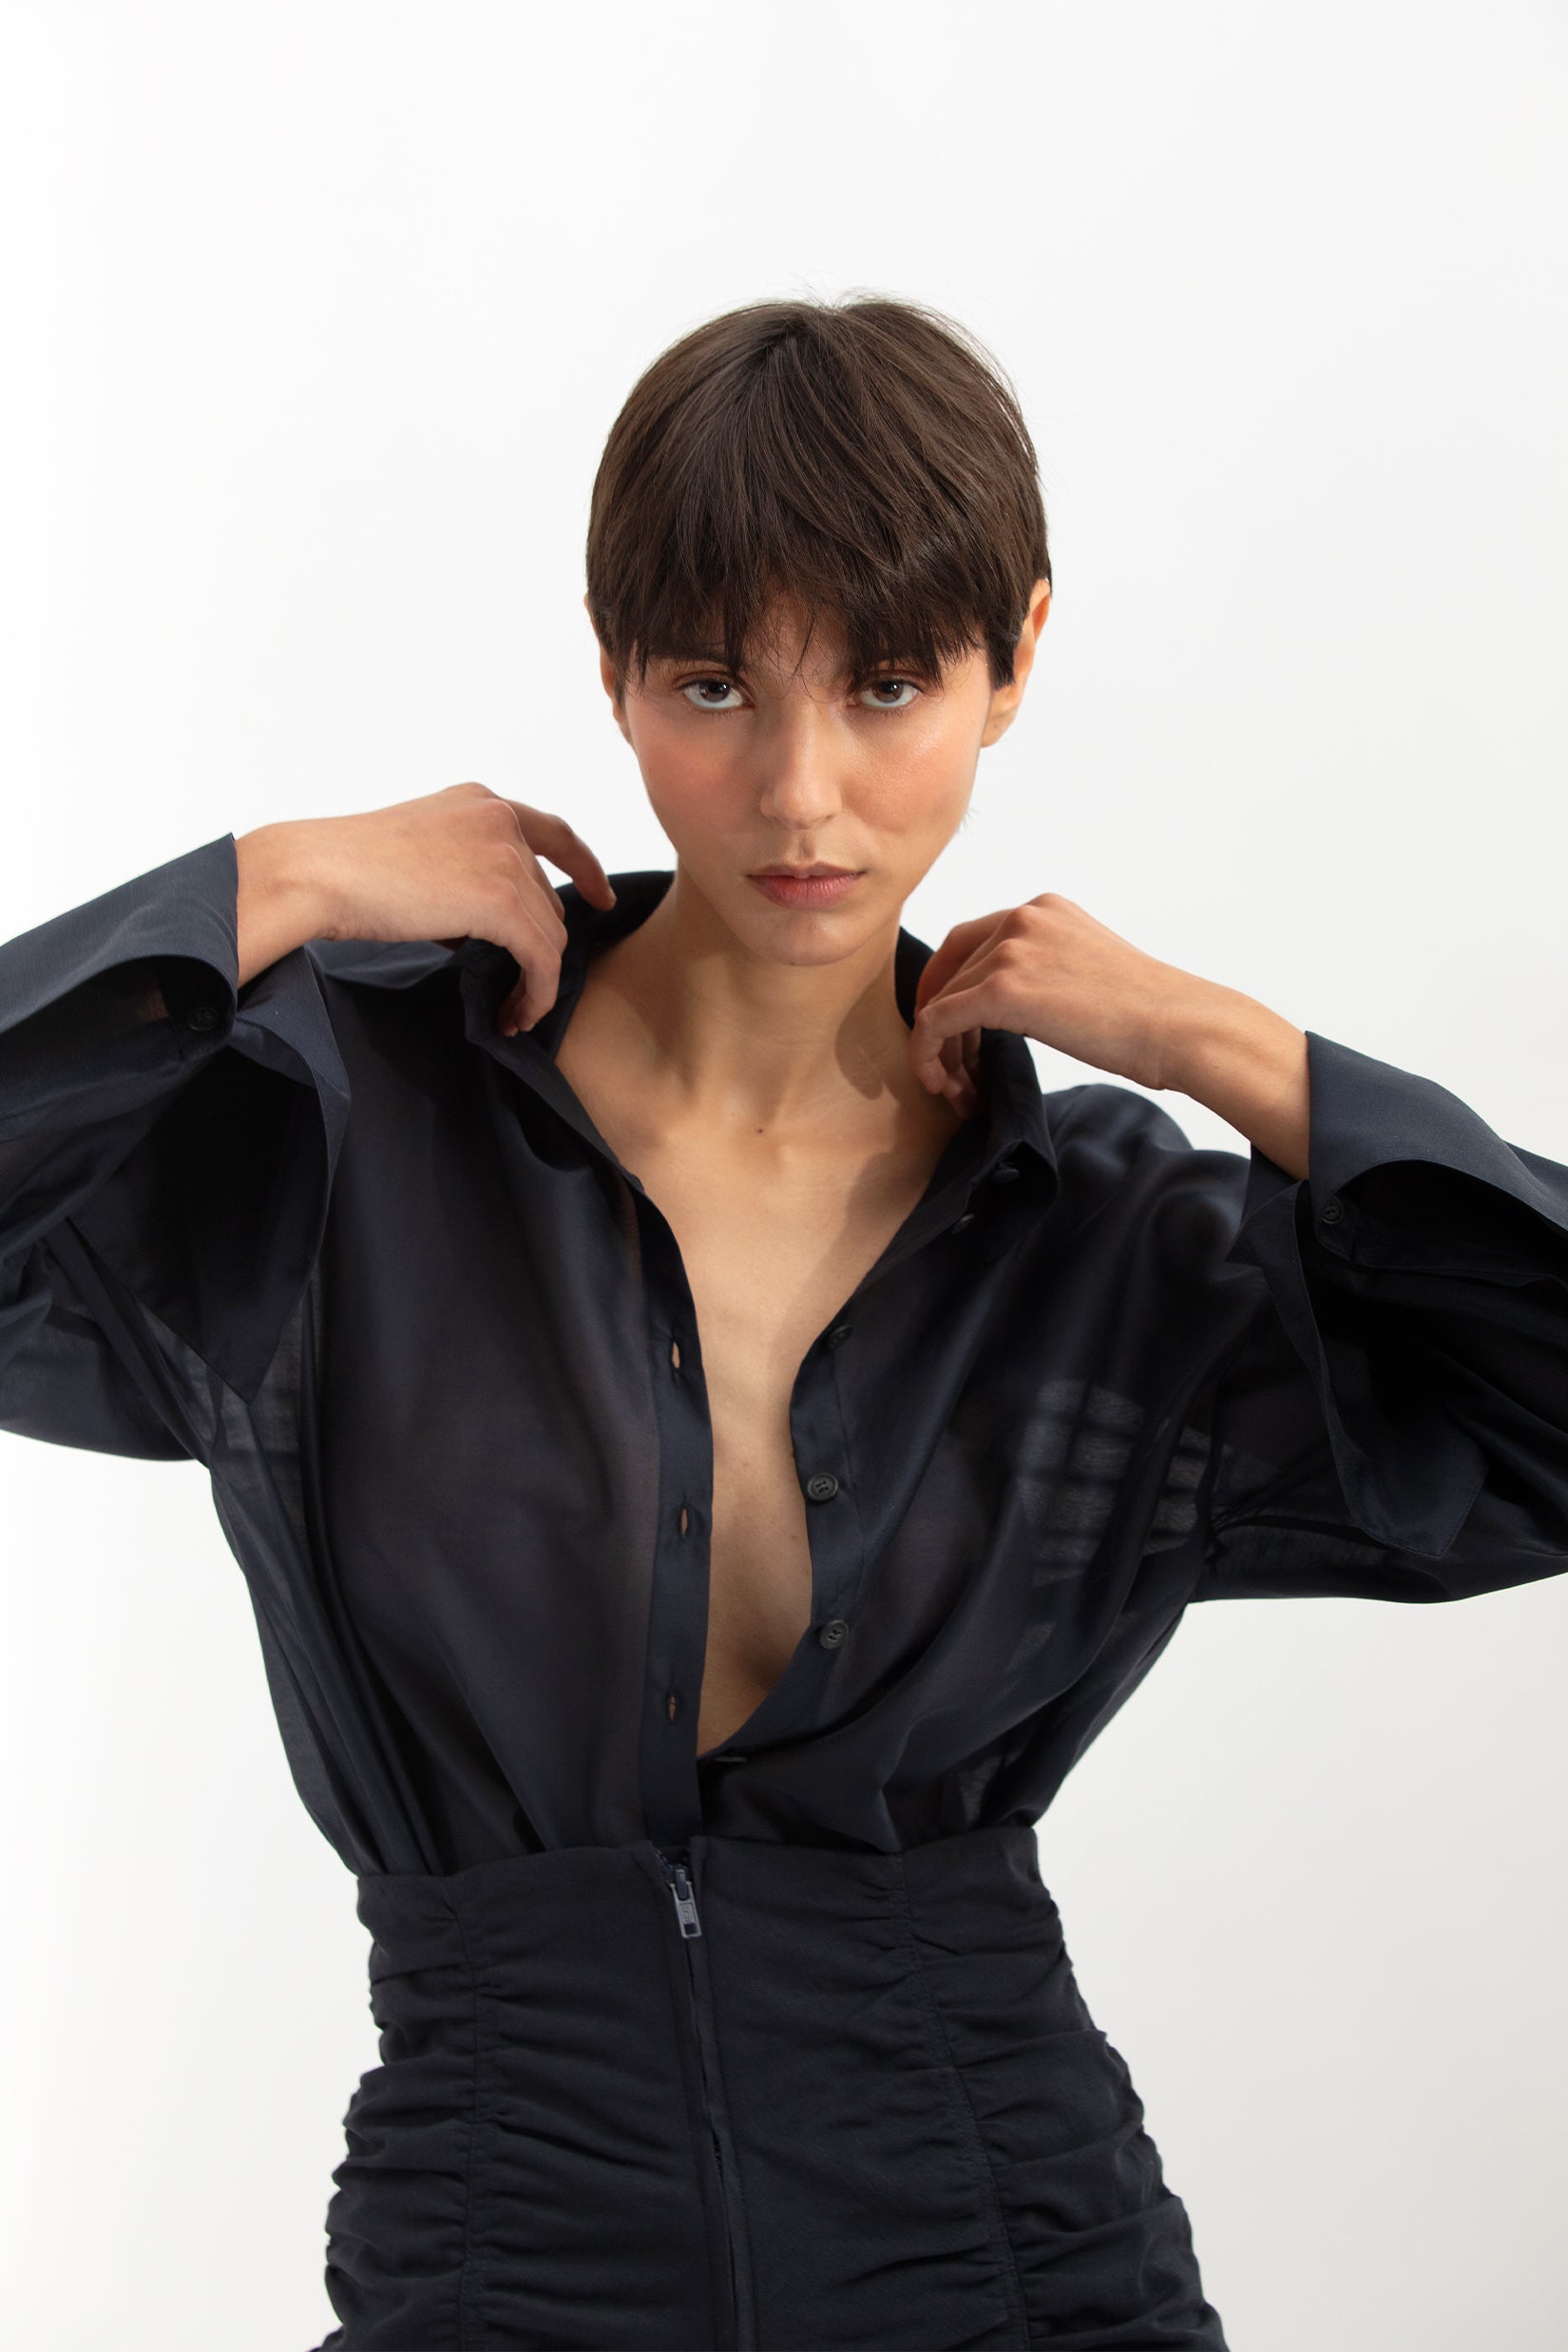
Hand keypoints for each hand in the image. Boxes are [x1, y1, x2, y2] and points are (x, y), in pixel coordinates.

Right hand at [237, 783, 616, 1031]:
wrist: (317, 872)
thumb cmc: (346, 868)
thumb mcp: (416, 853)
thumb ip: (459, 874)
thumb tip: (478, 929)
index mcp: (480, 802)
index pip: (554, 833)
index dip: (585, 867)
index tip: (599, 897)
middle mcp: (500, 820)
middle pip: (546, 896)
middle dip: (536, 943)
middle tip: (520, 987)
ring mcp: (504, 857)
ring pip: (547, 933)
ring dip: (534, 979)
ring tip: (511, 1011)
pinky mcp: (502, 900)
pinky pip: (541, 958)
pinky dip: (535, 993)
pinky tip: (512, 1015)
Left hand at [909, 893, 1192, 1113]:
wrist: (1179, 1027)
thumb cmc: (1148, 1016)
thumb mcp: (1088, 971)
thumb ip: (1045, 970)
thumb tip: (1008, 1006)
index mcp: (1044, 909)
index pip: (970, 943)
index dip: (951, 990)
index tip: (957, 1036)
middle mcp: (1022, 917)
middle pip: (951, 971)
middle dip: (945, 1026)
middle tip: (954, 1073)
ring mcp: (1011, 950)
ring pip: (942, 1001)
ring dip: (940, 1052)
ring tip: (957, 1092)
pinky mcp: (1002, 989)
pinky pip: (937, 1021)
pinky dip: (928, 1056)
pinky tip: (943, 1087)